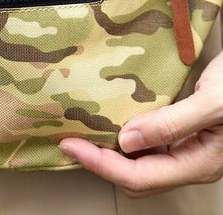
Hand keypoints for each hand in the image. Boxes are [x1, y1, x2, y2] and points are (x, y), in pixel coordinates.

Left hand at [59, 51, 222, 197]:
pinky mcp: (183, 135)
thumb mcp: (211, 102)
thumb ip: (172, 123)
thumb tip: (127, 140)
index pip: (139, 176)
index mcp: (198, 162)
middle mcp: (189, 162)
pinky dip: (123, 139)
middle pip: (135, 177)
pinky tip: (110, 122)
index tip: (71, 145)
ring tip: (82, 133)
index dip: (100, 164)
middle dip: (99, 163)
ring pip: (140, 164)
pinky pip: (147, 146)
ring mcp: (186, 150)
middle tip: (70, 140)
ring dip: (108, 153)